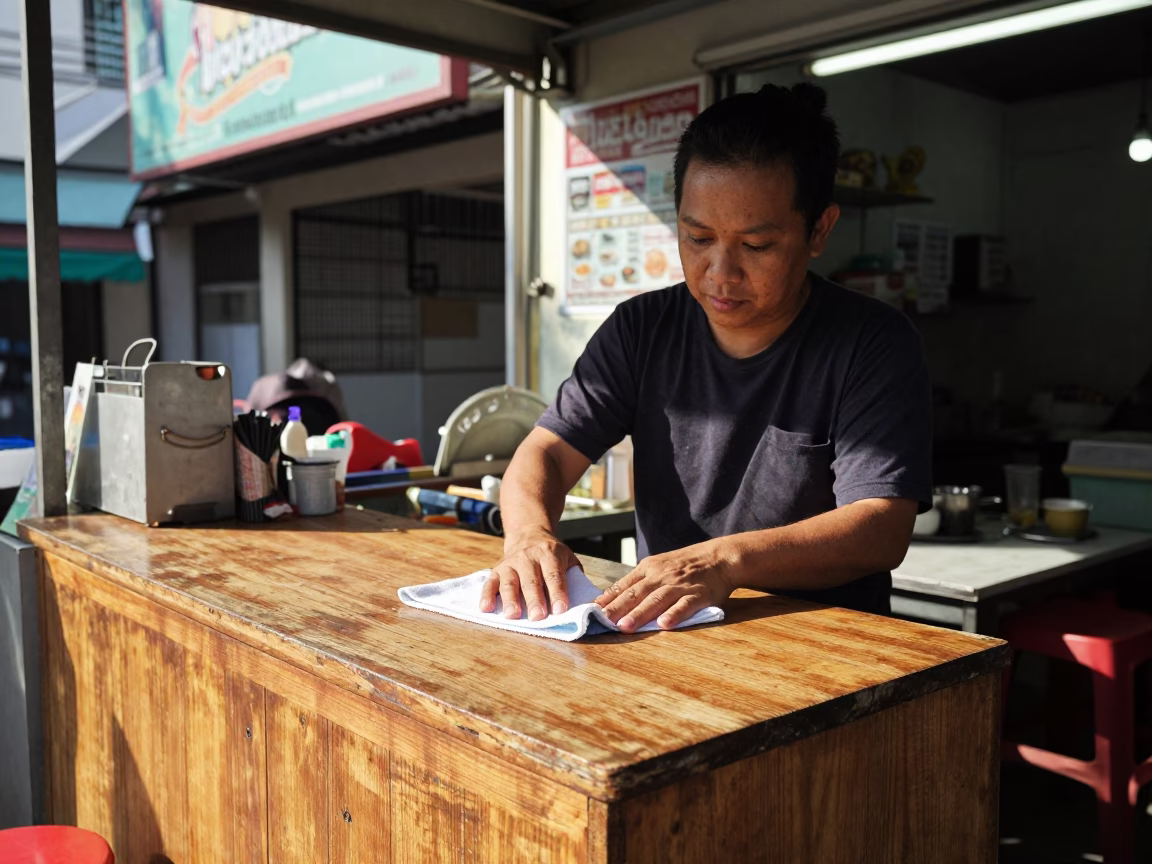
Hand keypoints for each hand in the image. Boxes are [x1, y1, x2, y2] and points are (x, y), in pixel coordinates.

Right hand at [480, 529, 581, 620]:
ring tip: (513, 616)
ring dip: (510, 599)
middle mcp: (528, 557)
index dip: (558, 592)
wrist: (529, 534)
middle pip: (531, 580)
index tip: (560, 609)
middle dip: (535, 600)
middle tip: (538, 617)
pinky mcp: (497, 569)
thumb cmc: (552, 554)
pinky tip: (486, 608)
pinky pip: (490, 583)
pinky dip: (486, 595)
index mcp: (549, 554)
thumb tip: (587, 602)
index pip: (554, 575)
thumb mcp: (568, 558)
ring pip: (509, 582)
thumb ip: (575, 577)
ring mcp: (511, 563)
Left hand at [595, 539, 737, 632]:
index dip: (608, 599)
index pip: (624, 585)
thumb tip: (611, 598)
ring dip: (640, 613)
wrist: (719, 557)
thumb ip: (638, 582)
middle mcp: (661, 576)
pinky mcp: (698, 595)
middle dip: (617, 608)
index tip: (591, 610)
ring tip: (625, 627)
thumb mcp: (658, 566)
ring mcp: (679, 585)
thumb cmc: (685, 565)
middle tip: (601, 621)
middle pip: (636, 593)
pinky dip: (674, 614)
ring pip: (656, 600)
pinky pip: (685, 605)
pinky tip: (664, 624)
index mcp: (649, 568)